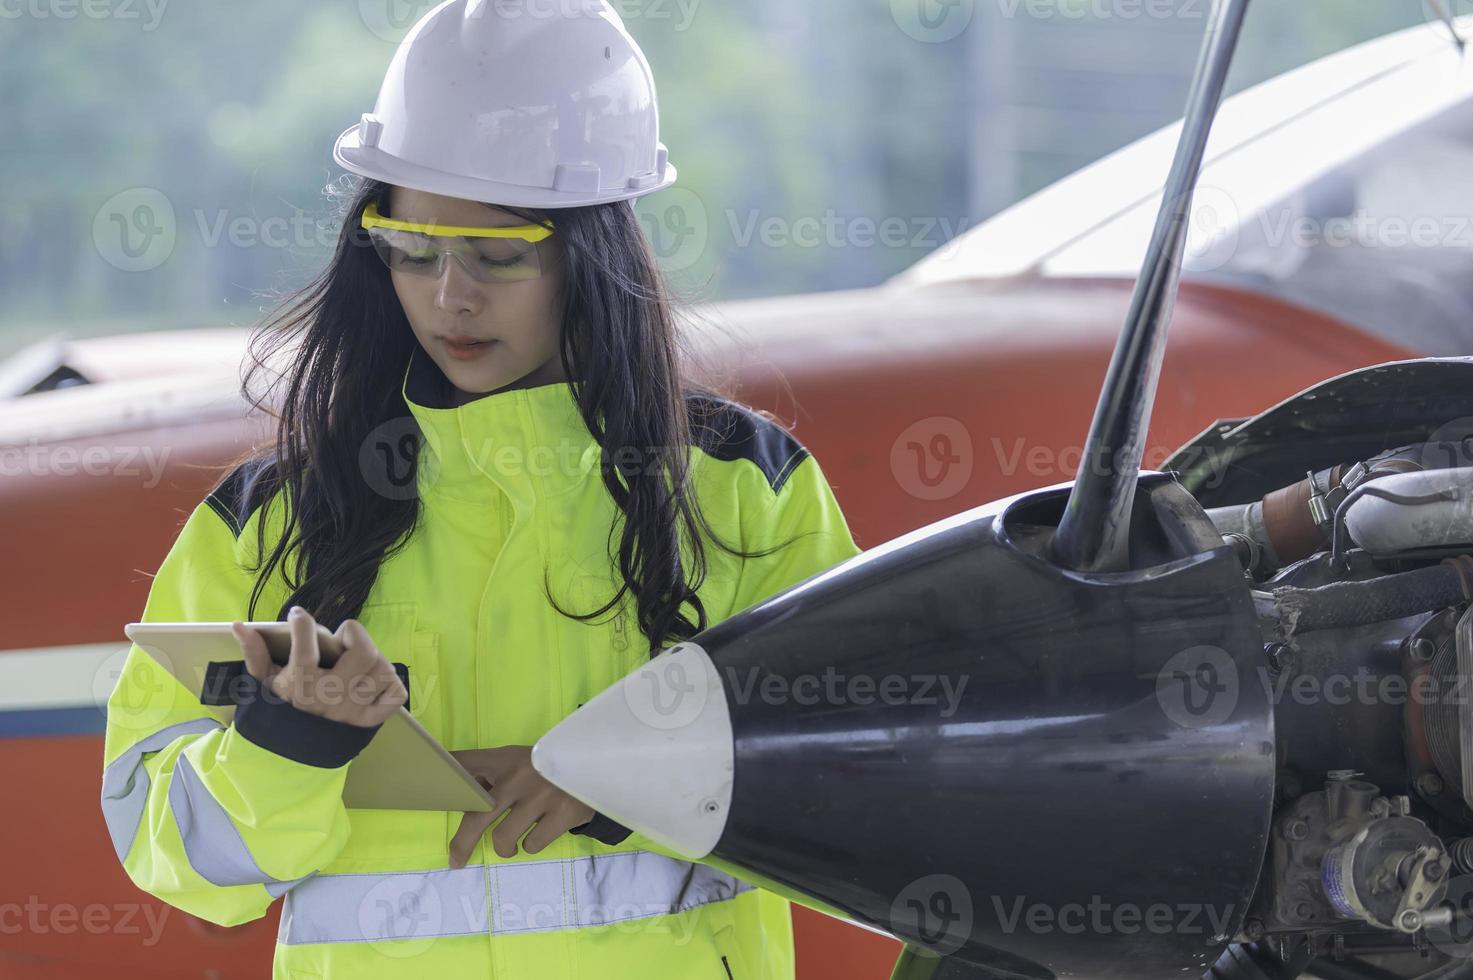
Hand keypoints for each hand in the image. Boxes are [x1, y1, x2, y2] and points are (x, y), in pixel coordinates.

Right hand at [232, 606, 406, 727]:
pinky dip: (389, 683)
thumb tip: (240, 625)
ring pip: (383, 669)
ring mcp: (354, 709)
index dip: (303, 623)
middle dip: (355, 636)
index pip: (306, 646)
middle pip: (365, 652)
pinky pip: (396, 694)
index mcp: (301, 685)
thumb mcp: (262, 681)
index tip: (298, 616)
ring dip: (373, 658)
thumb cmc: (279, 707)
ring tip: (356, 660)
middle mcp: (331, 696)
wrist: (292, 751)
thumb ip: (254, 652)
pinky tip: (371, 680)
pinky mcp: (371, 720)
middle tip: (342, 640)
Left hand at [448, 745, 594, 865]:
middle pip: (477, 816)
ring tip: (511, 844)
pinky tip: (539, 833)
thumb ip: (495, 777)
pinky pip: (532, 845)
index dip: (441, 773)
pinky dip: (531, 845)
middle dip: (462, 844)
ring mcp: (541, 795)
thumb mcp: (522, 761)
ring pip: (504, 838)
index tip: (422, 783)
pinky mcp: (562, 814)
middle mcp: (519, 775)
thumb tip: (462, 799)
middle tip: (456, 861)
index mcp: (505, 758)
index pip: (464, 762)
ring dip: (504, 848)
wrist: (600, 767)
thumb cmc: (549, 769)